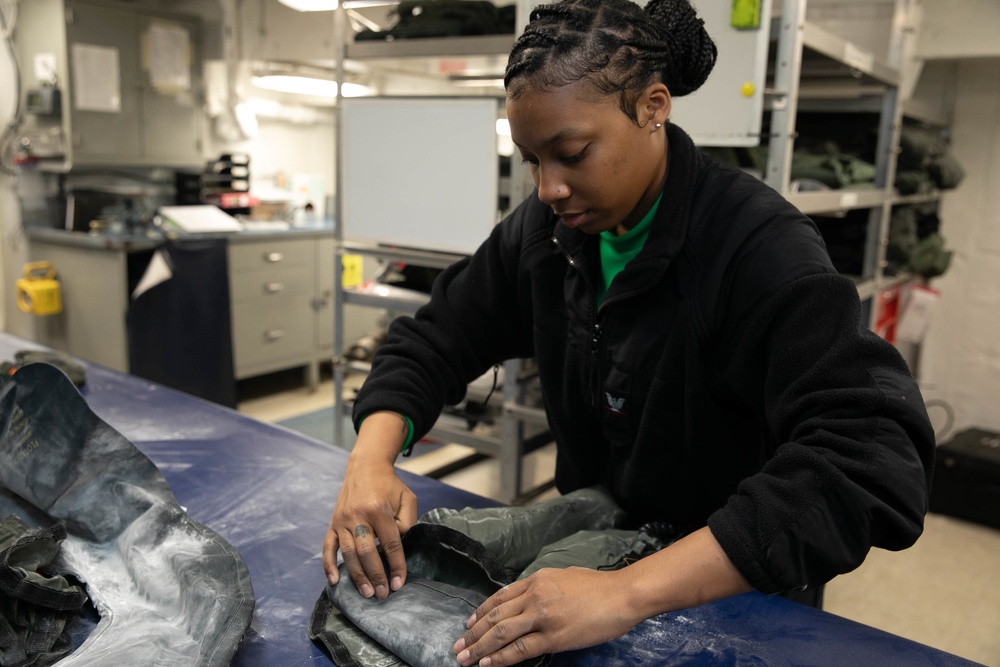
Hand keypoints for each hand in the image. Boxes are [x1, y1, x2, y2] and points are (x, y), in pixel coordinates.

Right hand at [322, 418, 417, 598]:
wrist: (365, 467)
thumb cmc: (389, 486)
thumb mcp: (407, 498)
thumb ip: (407, 522)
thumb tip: (400, 544)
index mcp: (379, 509)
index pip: (391, 544)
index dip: (396, 565)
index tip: (400, 583)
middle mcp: (358, 515)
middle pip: (367, 552)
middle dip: (376, 575)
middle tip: (383, 594)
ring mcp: (342, 520)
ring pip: (348, 553)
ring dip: (357, 576)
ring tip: (367, 593)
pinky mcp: (332, 523)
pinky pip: (327, 547)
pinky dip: (329, 564)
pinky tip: (334, 581)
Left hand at [452, 567, 638, 666]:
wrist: (622, 595)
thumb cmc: (598, 586)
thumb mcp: (563, 577)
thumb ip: (542, 587)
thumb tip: (527, 598)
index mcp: (536, 580)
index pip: (499, 598)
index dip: (480, 613)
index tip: (468, 625)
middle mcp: (534, 597)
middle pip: (495, 617)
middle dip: (473, 634)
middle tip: (458, 647)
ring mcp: (543, 617)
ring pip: (502, 633)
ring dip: (480, 648)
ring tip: (464, 659)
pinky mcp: (554, 637)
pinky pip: (520, 650)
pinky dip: (501, 658)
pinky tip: (488, 665)